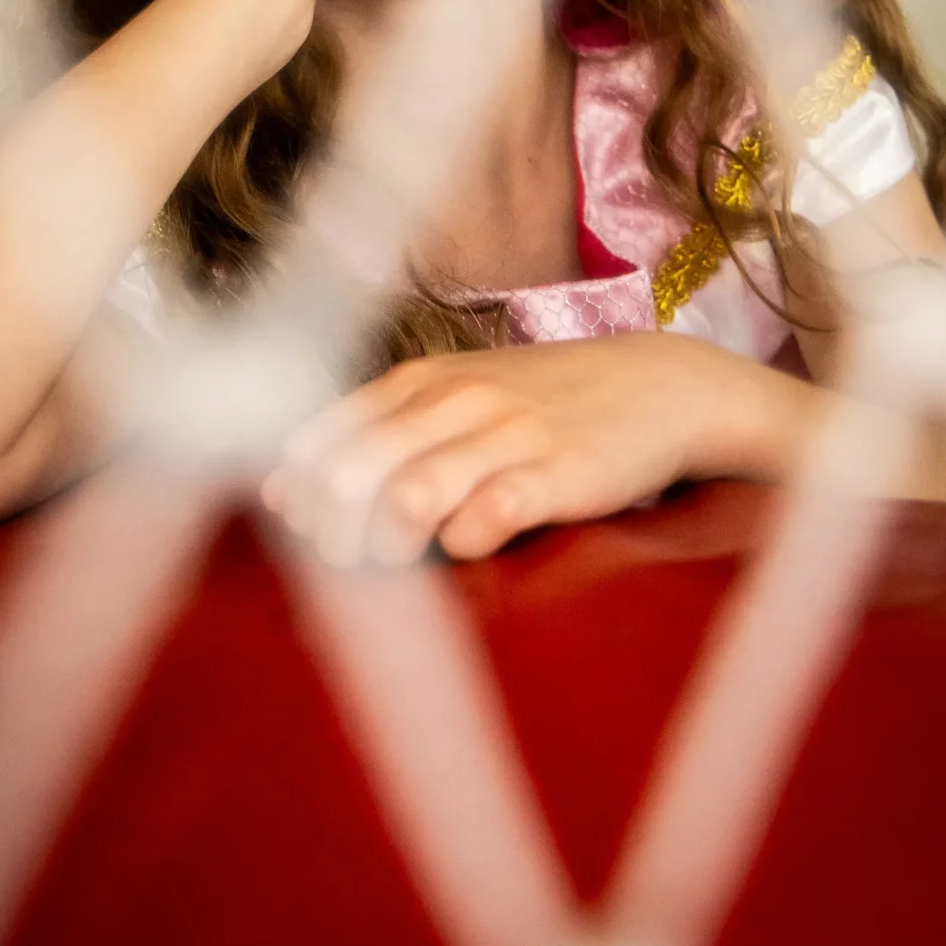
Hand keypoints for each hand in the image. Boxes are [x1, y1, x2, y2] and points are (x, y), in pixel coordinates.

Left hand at [260, 334, 795, 567]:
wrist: (659, 386)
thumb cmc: (543, 401)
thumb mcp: (454, 394)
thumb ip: (376, 432)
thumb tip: (285, 482)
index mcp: (419, 383)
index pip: (320, 442)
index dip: (302, 500)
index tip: (317, 533)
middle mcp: (456, 401)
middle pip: (350, 475)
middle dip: (335, 536)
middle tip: (358, 562)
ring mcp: (509, 435)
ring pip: (409, 496)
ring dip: (391, 546)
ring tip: (409, 559)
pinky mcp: (561, 473)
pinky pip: (491, 516)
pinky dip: (466, 542)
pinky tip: (472, 543)